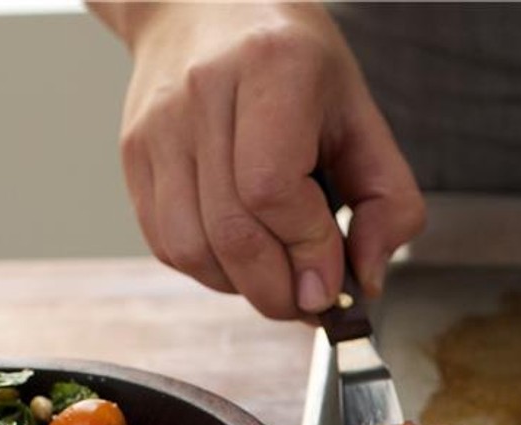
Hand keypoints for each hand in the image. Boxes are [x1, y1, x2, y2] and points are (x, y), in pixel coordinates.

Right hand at [91, 2, 425, 319]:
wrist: (205, 6)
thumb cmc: (293, 63)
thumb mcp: (361, 116)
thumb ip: (386, 200)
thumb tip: (368, 279)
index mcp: (271, 67)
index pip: (272, 190)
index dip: (306, 251)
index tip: (331, 283)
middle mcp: (204, 93)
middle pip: (231, 232)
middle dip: (278, 289)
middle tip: (309, 300)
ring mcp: (159, 127)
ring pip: (193, 249)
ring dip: (242, 286)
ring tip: (276, 274)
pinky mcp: (134, 156)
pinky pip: (168, 244)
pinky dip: (210, 271)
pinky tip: (240, 255)